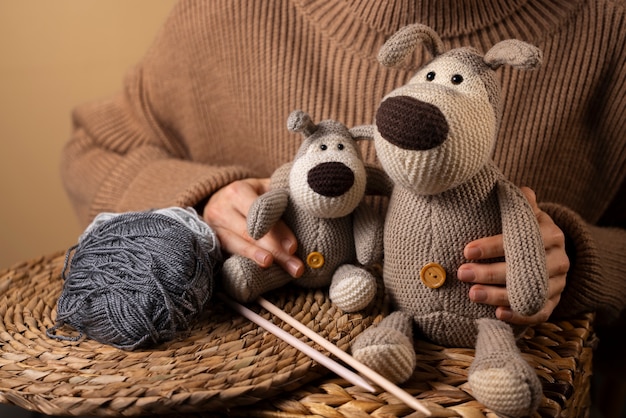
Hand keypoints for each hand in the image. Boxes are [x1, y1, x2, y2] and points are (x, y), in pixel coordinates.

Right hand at [202, 178, 303, 277]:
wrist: (219, 199)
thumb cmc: (251, 194)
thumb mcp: (264, 187)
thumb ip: (281, 194)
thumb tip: (308, 205)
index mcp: (238, 191)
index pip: (260, 211)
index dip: (277, 229)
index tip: (293, 246)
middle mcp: (222, 208)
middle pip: (250, 231)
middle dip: (274, 250)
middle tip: (295, 266)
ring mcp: (214, 227)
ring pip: (238, 245)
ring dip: (258, 258)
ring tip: (275, 269)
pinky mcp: (212, 241)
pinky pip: (229, 253)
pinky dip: (247, 262)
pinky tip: (260, 271)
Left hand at [457, 187, 568, 324]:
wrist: (550, 250)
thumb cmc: (525, 229)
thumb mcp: (524, 213)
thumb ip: (518, 202)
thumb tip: (517, 187)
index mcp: (551, 233)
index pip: (520, 240)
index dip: (492, 246)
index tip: (467, 250)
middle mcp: (559, 259)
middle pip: (523, 268)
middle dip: (489, 272)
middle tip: (462, 274)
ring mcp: (558, 283)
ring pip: (528, 292)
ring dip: (498, 295)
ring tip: (472, 294)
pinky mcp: (554, 301)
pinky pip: (539, 312)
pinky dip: (519, 315)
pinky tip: (497, 314)